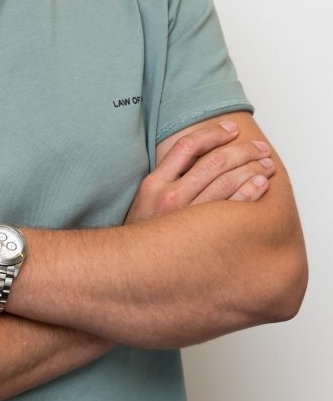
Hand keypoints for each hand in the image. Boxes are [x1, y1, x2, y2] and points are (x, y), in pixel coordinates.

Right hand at [125, 119, 274, 223]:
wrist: (133, 270)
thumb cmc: (144, 233)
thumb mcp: (145, 199)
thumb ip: (168, 176)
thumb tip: (198, 154)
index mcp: (154, 183)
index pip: (188, 146)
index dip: (214, 133)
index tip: (232, 129)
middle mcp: (171, 198)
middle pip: (214, 163)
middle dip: (243, 151)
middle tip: (261, 148)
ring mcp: (187, 219)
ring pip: (227, 184)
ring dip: (252, 170)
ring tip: (267, 165)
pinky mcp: (202, 238)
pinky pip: (232, 211)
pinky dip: (249, 194)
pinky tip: (261, 186)